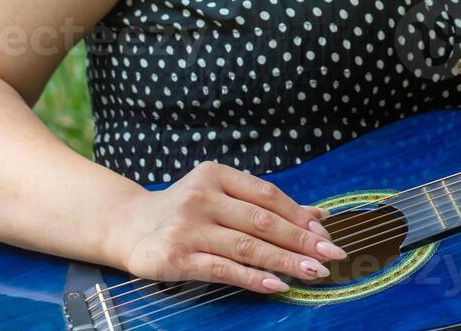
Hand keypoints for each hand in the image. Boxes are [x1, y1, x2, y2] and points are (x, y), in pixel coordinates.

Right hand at [106, 160, 347, 293]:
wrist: (127, 226)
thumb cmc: (184, 210)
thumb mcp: (220, 196)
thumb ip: (264, 205)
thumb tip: (317, 215)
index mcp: (216, 175)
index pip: (267, 195)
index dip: (299, 215)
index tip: (326, 232)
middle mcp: (201, 197)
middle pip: (262, 221)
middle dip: (302, 240)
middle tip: (333, 254)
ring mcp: (188, 227)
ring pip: (247, 246)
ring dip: (285, 261)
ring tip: (314, 272)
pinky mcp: (177, 256)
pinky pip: (223, 269)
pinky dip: (253, 278)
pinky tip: (276, 285)